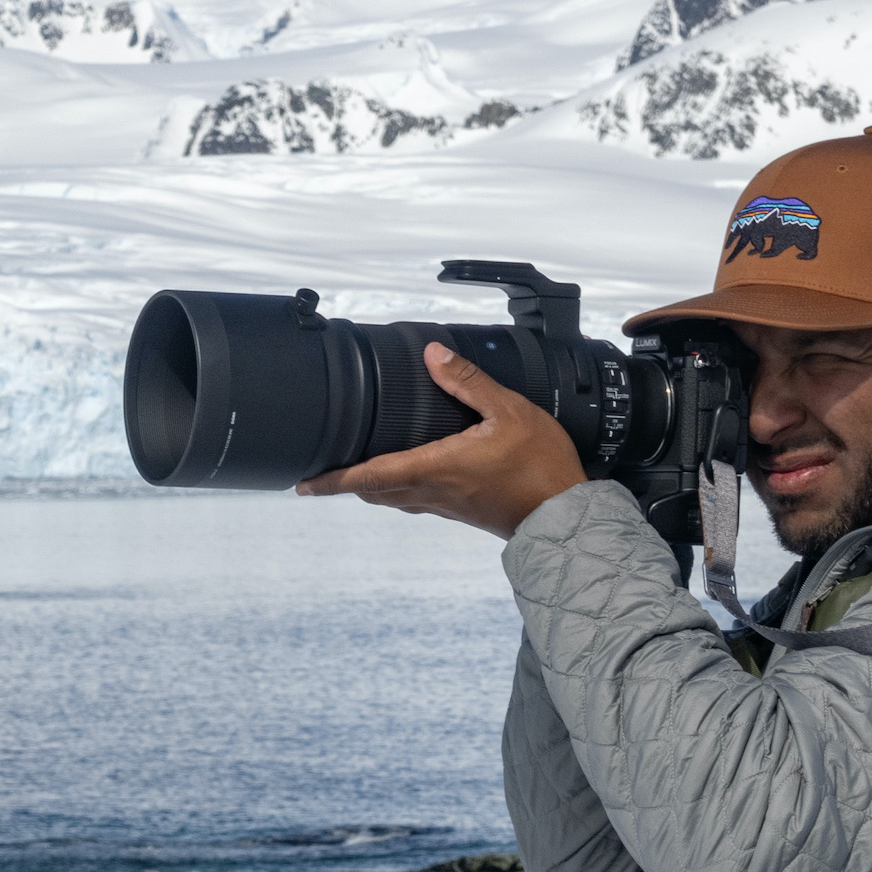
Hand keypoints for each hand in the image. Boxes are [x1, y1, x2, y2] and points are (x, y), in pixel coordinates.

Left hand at [294, 343, 586, 537]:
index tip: (305, 483)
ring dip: (368, 487)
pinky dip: (396, 489)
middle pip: (373, 491)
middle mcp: (432, 493)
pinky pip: (416, 501)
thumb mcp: (509, 412)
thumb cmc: (541, 468)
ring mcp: (445, 506)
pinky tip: (405, 476)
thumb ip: (469, 382)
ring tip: (351, 474)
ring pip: (393, 499)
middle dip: (343, 484)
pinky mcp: (460, 512)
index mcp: (435, 468)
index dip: (332, 480)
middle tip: (318, 476)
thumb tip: (434, 355)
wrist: (567, 516)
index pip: (369, 475)